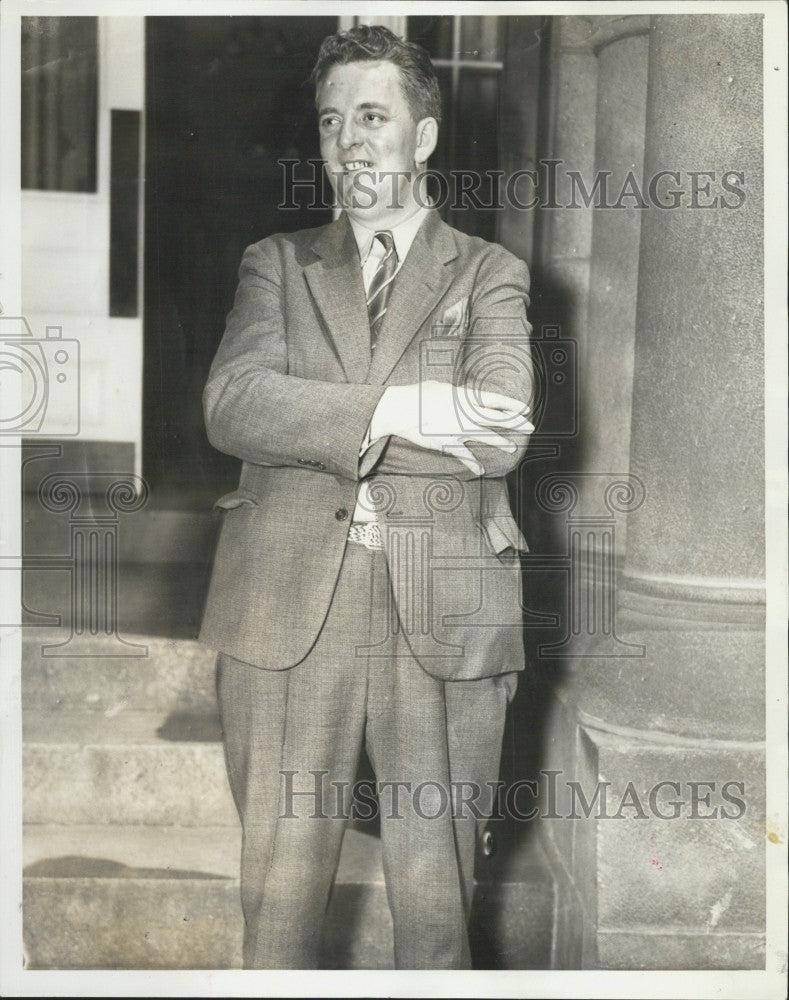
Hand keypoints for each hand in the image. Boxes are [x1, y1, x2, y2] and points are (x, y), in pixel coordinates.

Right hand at [370, 380, 533, 474]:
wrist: (400, 410)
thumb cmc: (418, 394)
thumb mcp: (442, 387)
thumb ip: (456, 393)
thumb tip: (461, 396)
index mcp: (466, 398)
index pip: (496, 400)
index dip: (512, 405)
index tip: (525, 409)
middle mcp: (467, 414)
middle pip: (498, 419)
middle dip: (516, 423)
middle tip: (530, 427)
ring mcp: (459, 431)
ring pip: (486, 437)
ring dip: (501, 443)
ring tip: (512, 447)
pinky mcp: (448, 444)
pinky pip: (464, 455)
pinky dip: (473, 464)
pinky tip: (481, 471)